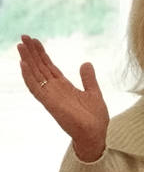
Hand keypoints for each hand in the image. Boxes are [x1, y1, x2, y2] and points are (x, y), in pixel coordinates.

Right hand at [18, 36, 108, 160]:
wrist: (95, 134)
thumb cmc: (95, 118)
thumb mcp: (94, 94)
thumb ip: (88, 79)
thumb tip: (86, 63)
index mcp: (64, 86)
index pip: (49, 66)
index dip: (42, 54)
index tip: (35, 41)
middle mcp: (54, 89)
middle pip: (40, 67)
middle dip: (32, 52)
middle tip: (24, 36)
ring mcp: (50, 95)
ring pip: (35, 74)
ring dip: (27, 60)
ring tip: (20, 46)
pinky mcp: (49, 103)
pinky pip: (35, 88)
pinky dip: (28, 77)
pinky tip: (23, 65)